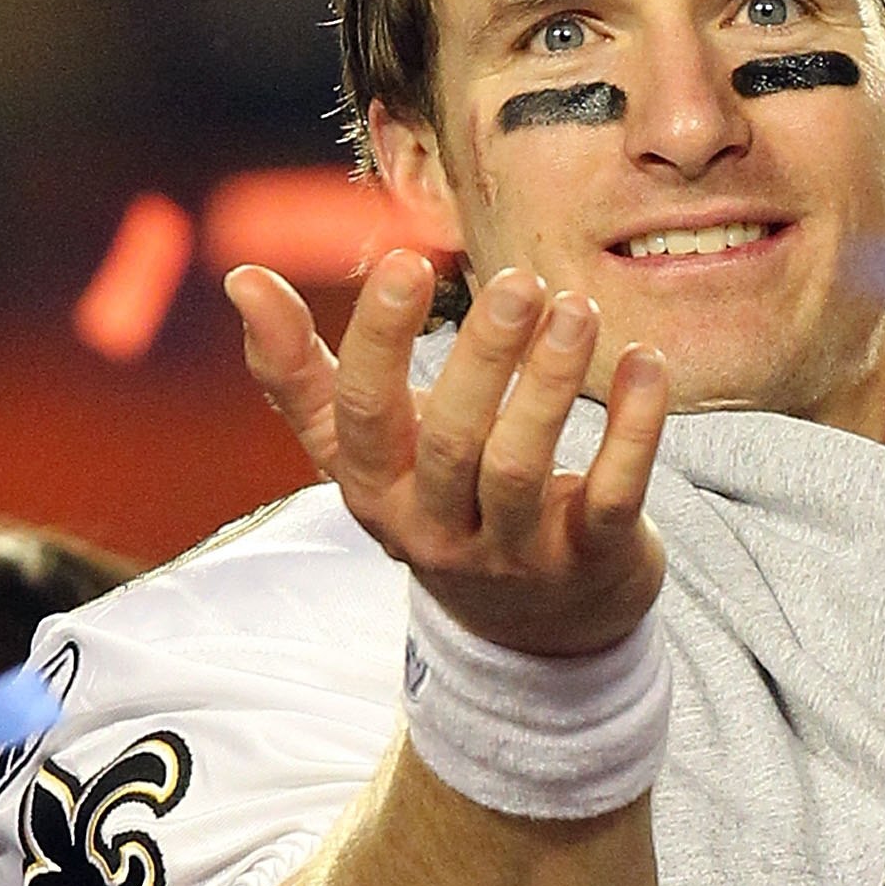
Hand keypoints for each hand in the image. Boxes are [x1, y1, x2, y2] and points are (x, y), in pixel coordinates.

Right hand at [226, 249, 666, 659]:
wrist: (539, 625)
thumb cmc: (443, 500)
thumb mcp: (367, 454)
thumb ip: (302, 373)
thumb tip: (240, 279)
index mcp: (373, 490)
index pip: (362, 414)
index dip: (377, 339)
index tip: (405, 260)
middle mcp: (435, 528)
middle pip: (451, 441)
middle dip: (485, 357)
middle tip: (520, 281)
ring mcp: (514, 554)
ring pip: (525, 468)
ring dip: (552, 382)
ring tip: (577, 308)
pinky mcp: (590, 562)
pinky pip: (612, 494)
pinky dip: (633, 429)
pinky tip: (644, 364)